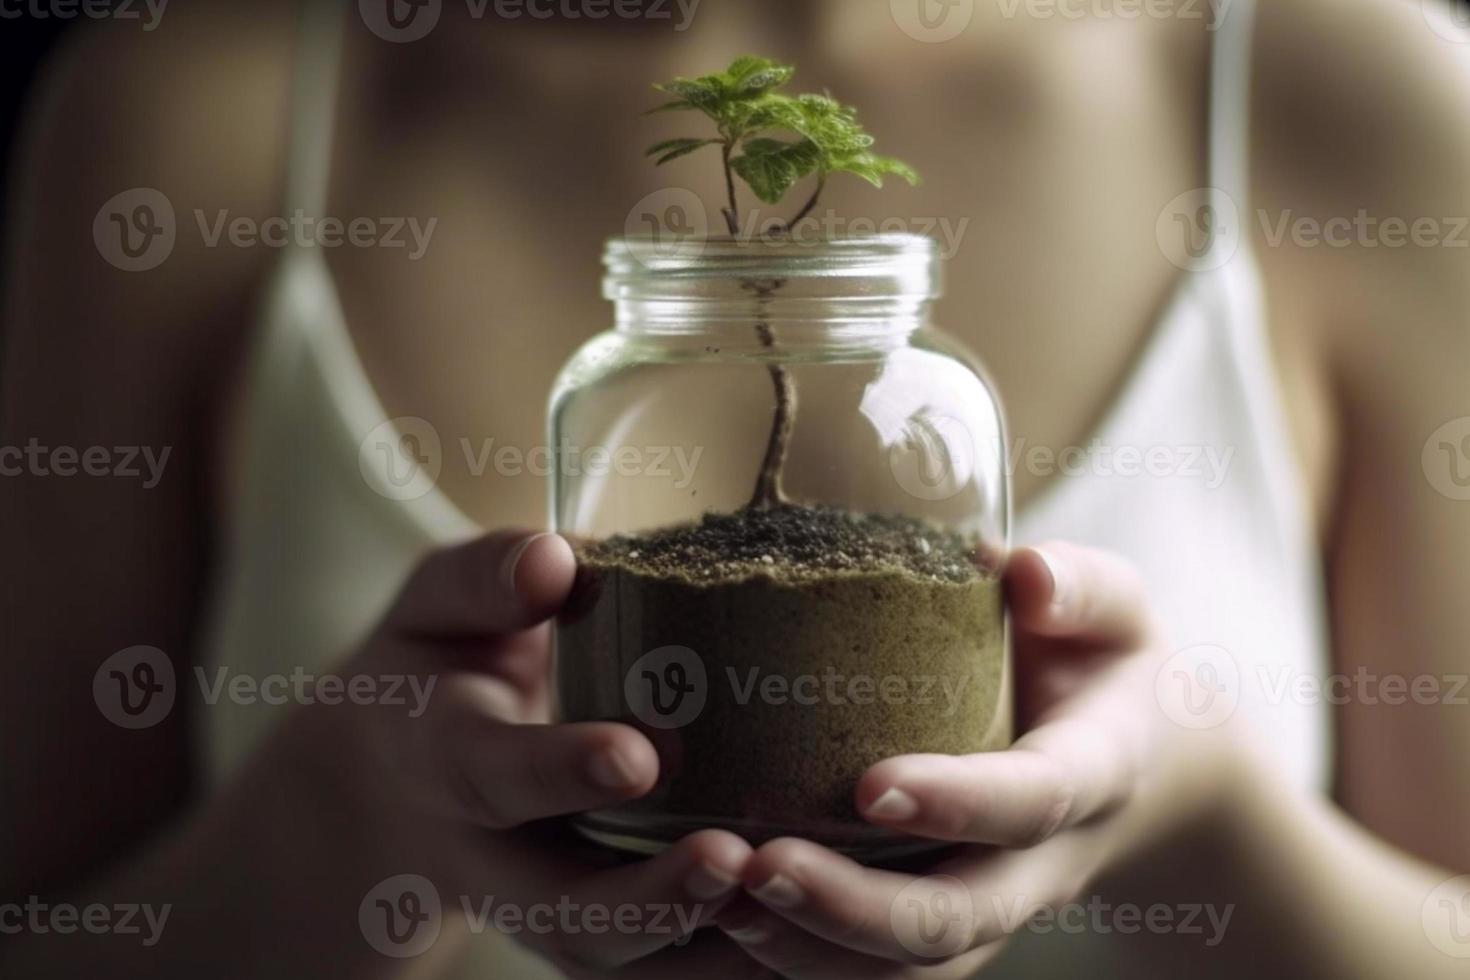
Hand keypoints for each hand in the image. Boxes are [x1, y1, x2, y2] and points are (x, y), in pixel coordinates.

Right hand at [276, 531, 756, 977]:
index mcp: (441, 760)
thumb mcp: (434, 609)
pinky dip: (725, 964)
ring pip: (612, 957)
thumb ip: (485, 580)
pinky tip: (804, 941)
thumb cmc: (435, 670)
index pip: (492, 774)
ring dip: (698, 943)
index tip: (636, 757)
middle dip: (644, 897)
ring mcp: (538, 908)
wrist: (392, 786)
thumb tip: (555, 559)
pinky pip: (652, 972)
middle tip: (728, 861)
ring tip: (788, 906)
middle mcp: (489, 857)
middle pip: (559, 908)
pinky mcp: (586, 934)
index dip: (558, 772)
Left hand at [712, 542, 1233, 977]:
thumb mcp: (1115, 609)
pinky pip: (879, 972)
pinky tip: (724, 930)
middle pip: (957, 918)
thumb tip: (1026, 577)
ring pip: (913, 965)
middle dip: (855, 908)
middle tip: (762, 868)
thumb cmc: (1103, 665)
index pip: (1032, 802)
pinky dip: (800, 965)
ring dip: (814, 950)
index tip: (871, 788)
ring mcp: (993, 906)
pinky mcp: (946, 927)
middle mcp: (1041, 864)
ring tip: (723, 903)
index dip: (958, 804)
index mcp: (1092, 775)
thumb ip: (1081, 585)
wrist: (1137, 764)